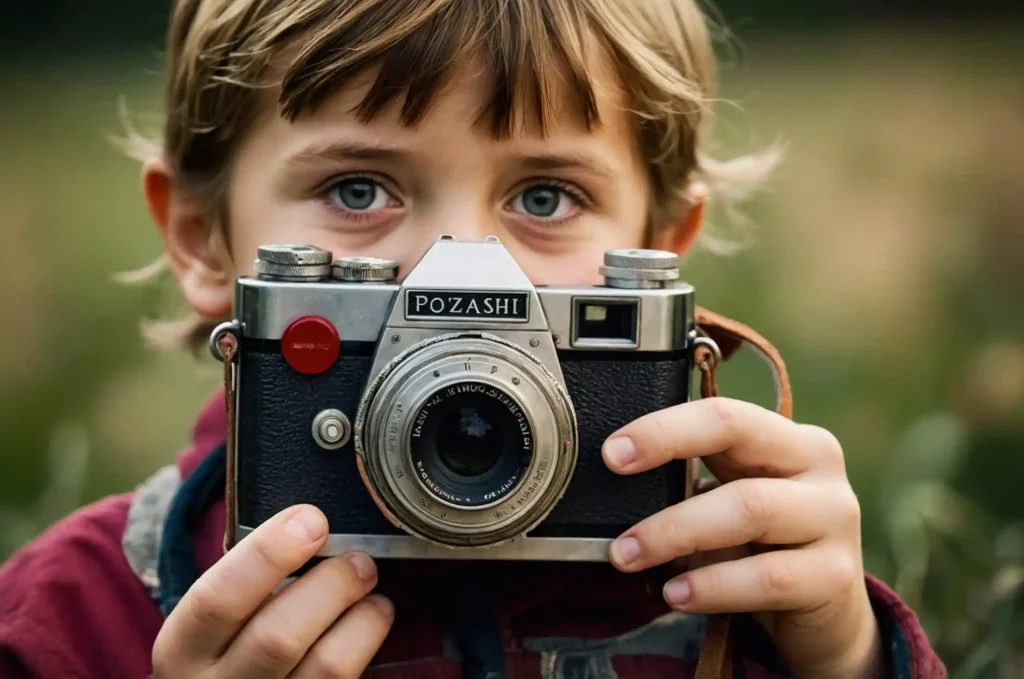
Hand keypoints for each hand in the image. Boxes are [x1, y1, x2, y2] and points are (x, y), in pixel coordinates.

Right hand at [152, 504, 393, 677]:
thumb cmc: (231, 642)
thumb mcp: (219, 616)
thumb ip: (251, 578)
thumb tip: (313, 524)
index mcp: (182, 649)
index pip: (217, 599)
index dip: (267, 554)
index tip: (312, 520)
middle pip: (278, 637)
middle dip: (331, 586)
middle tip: (360, 559)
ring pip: (325, 666)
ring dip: (362, 617)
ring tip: (373, 589)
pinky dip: (368, 642)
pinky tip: (372, 620)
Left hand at [602, 398, 882, 678]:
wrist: (827, 613)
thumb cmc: (764, 546)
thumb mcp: (730, 501)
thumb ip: (692, 482)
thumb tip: (613, 485)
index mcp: (787, 438)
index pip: (724, 414)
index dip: (665, 428)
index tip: (612, 453)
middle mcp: (818, 466)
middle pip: (740, 438)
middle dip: (665, 460)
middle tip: (614, 492)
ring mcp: (834, 518)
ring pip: (749, 509)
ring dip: (676, 533)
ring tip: (629, 558)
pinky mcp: (835, 576)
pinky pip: (766, 577)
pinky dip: (712, 586)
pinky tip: (676, 594)